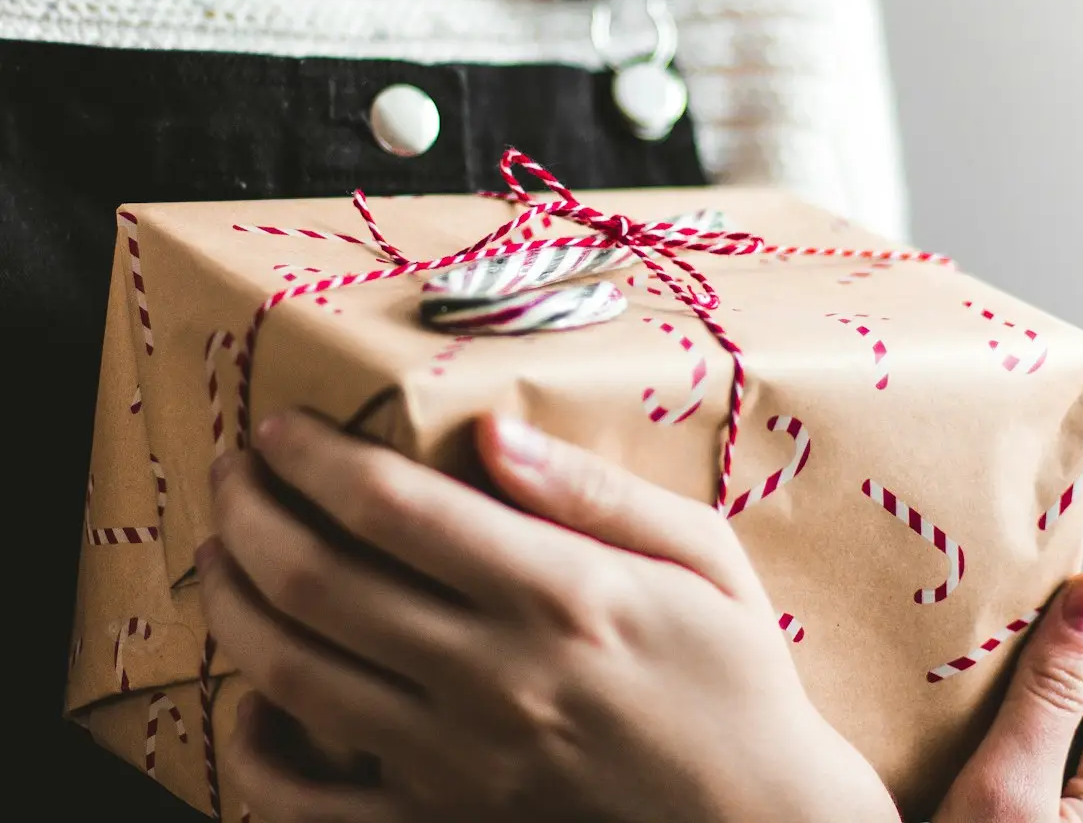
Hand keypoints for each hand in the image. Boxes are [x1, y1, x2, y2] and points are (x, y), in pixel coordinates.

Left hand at [199, 411, 900, 822]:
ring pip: (297, 675)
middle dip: (252, 512)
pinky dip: (257, 750)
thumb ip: (596, 491)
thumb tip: (494, 431)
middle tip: (231, 470)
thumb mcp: (700, 555)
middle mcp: (490, 675)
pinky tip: (251, 697)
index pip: (393, 506)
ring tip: (218, 554)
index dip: (314, 457)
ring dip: (234, 604)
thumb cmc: (735, 676)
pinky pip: (312, 804)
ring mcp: (458, 762)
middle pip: (320, 581)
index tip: (280, 426)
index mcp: (557, 593)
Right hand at [934, 573, 1082, 821]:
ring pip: (1060, 735)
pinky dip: (1000, 755)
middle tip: (953, 663)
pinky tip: (952, 756)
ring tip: (944, 705)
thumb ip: (1049, 695)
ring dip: (1005, 715)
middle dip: (1022, 673)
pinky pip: (1042, 773)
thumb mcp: (1004, 789)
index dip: (1054, 626)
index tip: (990, 610)